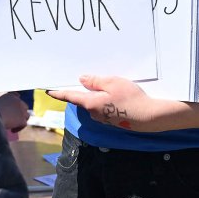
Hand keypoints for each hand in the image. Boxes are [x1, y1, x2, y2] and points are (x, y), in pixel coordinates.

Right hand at [0, 92, 28, 132]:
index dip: (17, 103)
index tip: (14, 109)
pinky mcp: (22, 119)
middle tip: (14, 120)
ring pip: (26, 115)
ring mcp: (21, 109)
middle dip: (20, 113)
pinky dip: (19, 128)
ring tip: (14, 126)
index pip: (17, 96)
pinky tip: (12, 131)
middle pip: (24, 106)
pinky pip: (24, 124)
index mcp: (10, 96)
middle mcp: (17, 100)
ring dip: (21, 120)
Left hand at [46, 75, 198, 132]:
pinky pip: (105, 107)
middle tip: (86, 77)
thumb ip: (95, 81)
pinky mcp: (114, 120)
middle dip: (84, 90)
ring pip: (95, 104)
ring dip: (97, 95)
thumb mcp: (112, 83)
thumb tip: (82, 80)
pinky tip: (116, 94)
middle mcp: (94, 113)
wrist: (149, 116)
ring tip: (107, 83)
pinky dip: (106, 100)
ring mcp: (104, 118)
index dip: (59, 93)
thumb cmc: (130, 98)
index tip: (49, 90)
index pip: (70, 96)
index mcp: (90, 103)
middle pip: (84, 99)